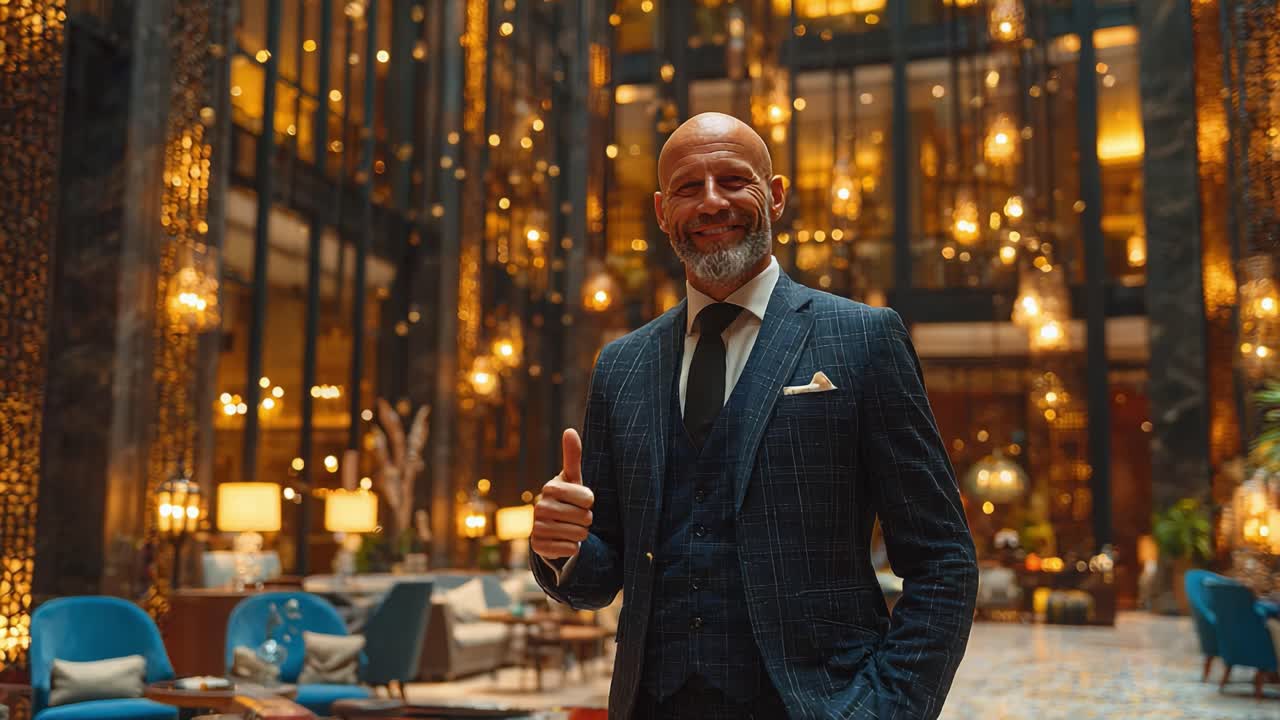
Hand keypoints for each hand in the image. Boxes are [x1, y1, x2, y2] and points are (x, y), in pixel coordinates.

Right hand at [531, 428, 594, 559]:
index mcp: (550, 488)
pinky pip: (569, 549)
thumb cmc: (568, 498)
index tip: (581, 501)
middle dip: (586, 520)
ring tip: (572, 528)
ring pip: (578, 535)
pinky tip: (564, 541)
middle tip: (576, 517)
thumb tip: (569, 430)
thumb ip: (572, 456)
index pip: (588, 498)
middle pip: (585, 518)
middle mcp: (540, 506)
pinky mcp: (538, 546)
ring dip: (580, 534)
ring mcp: (537, 527)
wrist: (553, 526)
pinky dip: (572, 547)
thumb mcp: (573, 479)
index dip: (590, 502)